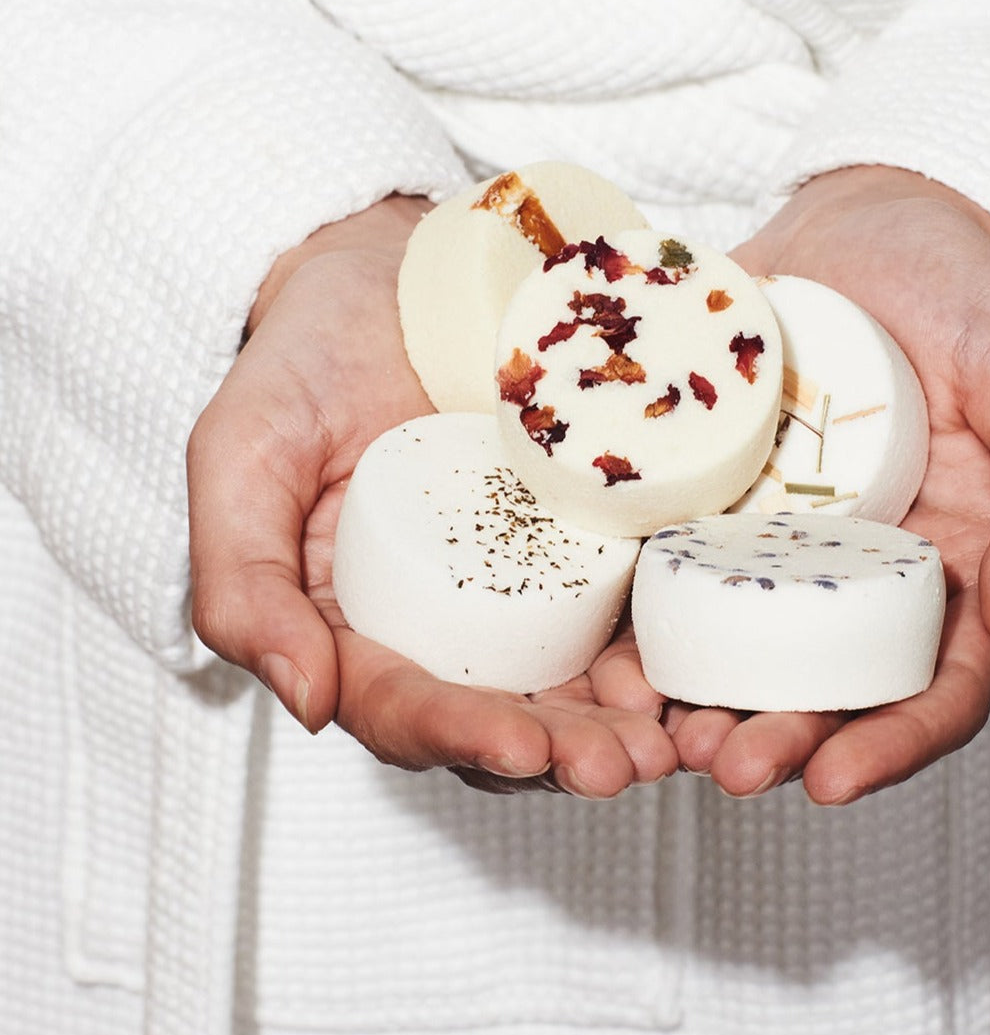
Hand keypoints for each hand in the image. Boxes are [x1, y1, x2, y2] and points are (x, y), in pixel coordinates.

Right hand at [187, 194, 675, 795]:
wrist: (398, 273)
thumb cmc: (306, 362)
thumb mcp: (243, 455)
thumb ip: (242, 578)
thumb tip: (306, 702)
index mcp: (361, 624)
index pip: (404, 706)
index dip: (459, 734)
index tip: (519, 743)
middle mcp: (449, 623)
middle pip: (508, 714)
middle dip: (565, 749)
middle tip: (623, 761)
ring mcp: (529, 585)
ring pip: (578, 682)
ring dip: (627, 722)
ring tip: (675, 737)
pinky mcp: (592, 538)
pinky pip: (632, 604)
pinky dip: (666, 645)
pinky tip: (701, 661)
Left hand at [637, 166, 989, 803]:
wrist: (872, 218)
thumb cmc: (971, 294)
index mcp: (947, 564)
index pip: (931, 685)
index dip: (888, 745)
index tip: (830, 784)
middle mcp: (853, 570)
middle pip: (819, 682)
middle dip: (774, 735)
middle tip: (721, 762)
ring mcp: (771, 534)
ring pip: (733, 640)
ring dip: (693, 696)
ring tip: (648, 724)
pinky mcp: (703, 489)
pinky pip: (666, 560)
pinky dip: (636, 610)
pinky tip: (602, 643)